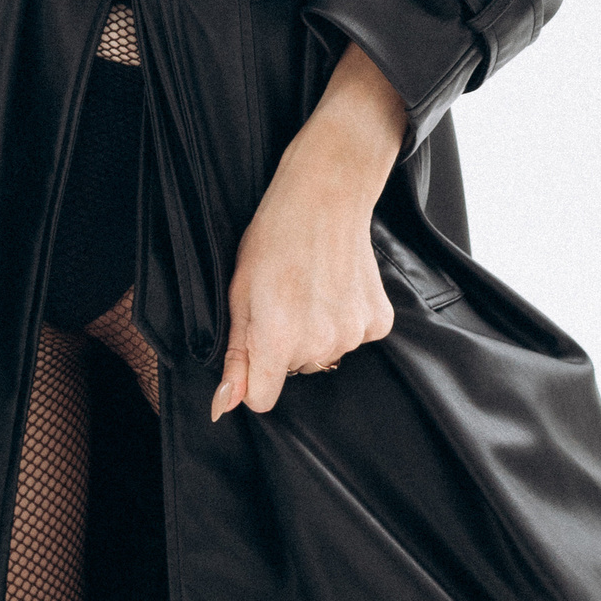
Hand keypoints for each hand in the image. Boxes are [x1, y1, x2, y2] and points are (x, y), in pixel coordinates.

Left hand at [210, 41, 404, 418]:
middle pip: (293, 371)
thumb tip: (222, 407)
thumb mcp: (238, 292)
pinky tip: (336, 284)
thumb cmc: (274, 236)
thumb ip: (235, 355)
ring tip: (310, 284)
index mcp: (278, 339)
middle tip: (284, 295)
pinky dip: (344, 318)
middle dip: (284, 343)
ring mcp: (353, 334)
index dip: (252, 374)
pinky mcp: (379, 321)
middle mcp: (320, 345)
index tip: (255, 342)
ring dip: (315, 330)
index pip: (262, 399)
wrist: (326, 192)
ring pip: (324, 354)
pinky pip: (354, 338)